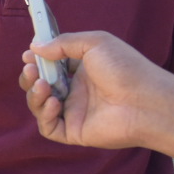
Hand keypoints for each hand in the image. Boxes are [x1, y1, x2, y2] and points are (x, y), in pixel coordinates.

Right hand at [18, 30, 170, 149]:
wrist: (145, 101)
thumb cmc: (125, 69)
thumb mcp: (95, 43)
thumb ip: (63, 43)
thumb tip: (35, 46)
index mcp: (81, 71)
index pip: (51, 66)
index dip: (37, 60)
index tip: (29, 54)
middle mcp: (76, 91)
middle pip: (40, 85)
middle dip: (30, 76)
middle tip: (31, 69)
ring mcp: (74, 112)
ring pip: (39, 106)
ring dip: (33, 94)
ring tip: (42, 85)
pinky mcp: (74, 131)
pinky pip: (48, 127)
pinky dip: (44, 115)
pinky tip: (53, 103)